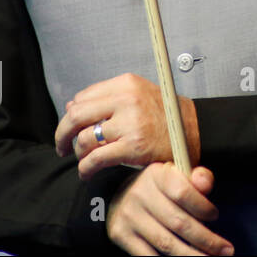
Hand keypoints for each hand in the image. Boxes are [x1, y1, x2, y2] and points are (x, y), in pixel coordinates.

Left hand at [54, 72, 199, 179]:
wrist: (194, 131)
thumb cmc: (165, 116)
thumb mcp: (139, 95)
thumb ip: (107, 98)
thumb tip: (70, 105)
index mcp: (127, 84)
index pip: (82, 98)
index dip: (71, 115)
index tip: (70, 128)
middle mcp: (127, 100)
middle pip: (76, 116)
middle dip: (63, 135)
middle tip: (62, 147)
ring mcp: (131, 123)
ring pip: (84, 140)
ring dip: (79, 154)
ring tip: (84, 160)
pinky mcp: (133, 146)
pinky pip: (96, 159)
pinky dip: (86, 169)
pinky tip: (86, 173)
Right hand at [107, 163, 233, 255]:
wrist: (123, 192)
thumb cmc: (162, 186)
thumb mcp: (179, 174)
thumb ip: (198, 177)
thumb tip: (206, 185)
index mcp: (158, 174)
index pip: (183, 193)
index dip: (203, 207)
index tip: (215, 216)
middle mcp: (140, 194)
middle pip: (178, 223)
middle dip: (206, 240)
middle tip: (226, 251)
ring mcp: (128, 216)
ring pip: (166, 243)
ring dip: (192, 255)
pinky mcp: (120, 234)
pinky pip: (147, 255)